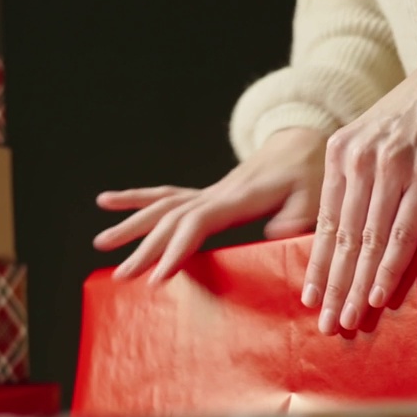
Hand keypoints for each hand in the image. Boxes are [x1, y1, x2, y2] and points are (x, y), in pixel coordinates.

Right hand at [94, 127, 327, 281]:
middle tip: (122, 275)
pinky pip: (165, 195)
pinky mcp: (206, 193)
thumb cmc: (311, 173)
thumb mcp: (315, 197)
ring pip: (161, 207)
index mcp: (239, 198)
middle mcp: (216, 193)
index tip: (158, 276)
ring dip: (131, 225)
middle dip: (145, 248)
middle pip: (171, 219)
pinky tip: (106, 201)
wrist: (302, 141)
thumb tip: (274, 235)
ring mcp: (208, 191)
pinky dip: (135, 198)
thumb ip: (297, 218)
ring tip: (101, 243)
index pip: (199, 222)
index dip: (177, 248)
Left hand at [303, 39, 416, 334]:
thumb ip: (359, 175)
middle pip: (342, 237)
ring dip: (356, 286)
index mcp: (340, 151)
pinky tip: (378, 293)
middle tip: (326, 323)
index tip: (311, 298)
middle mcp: (358, 159)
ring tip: (349, 319)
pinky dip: (389, 266)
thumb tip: (354, 230)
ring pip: (368, 240)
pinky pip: (403, 231)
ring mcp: (392, 167)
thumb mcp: (376, 137)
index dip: (318, 265)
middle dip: (332, 286)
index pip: (326, 221)